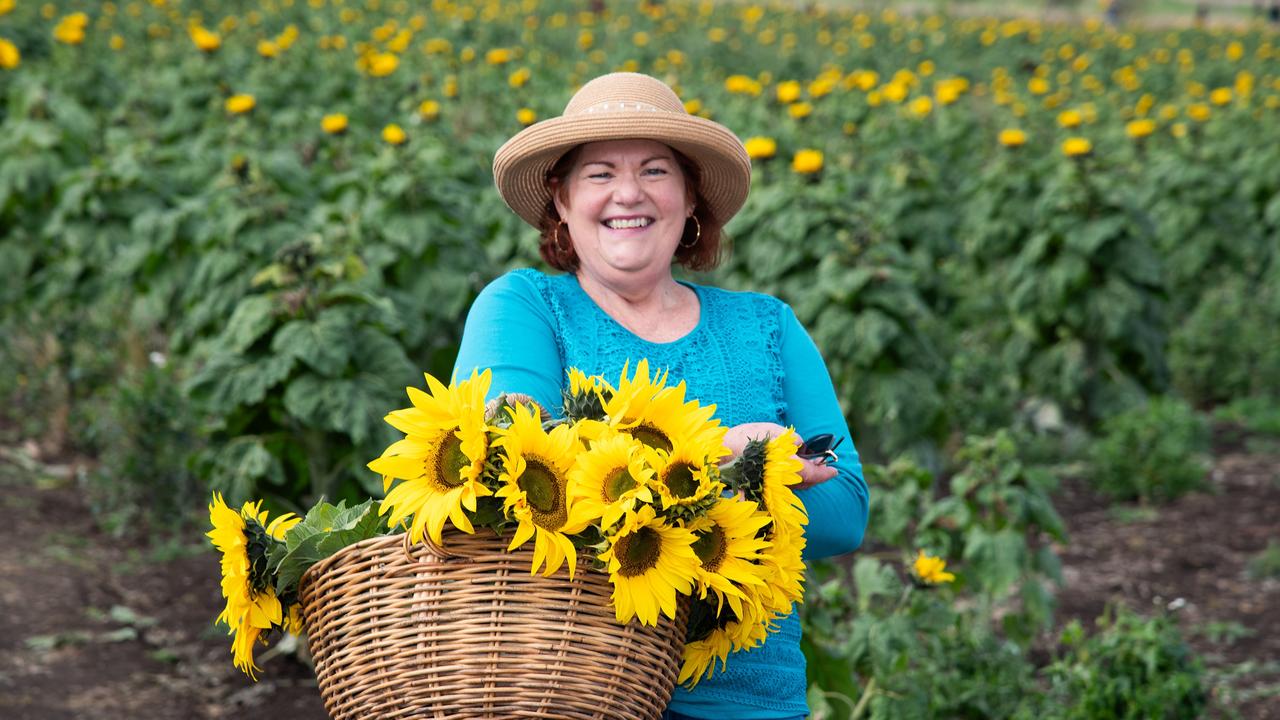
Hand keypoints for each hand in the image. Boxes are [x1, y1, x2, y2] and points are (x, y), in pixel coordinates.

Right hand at [722, 422, 837, 490]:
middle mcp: (782, 482)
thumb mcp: (768, 431)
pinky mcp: (764, 490)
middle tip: (824, 464)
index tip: (834, 470)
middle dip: (816, 474)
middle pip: (806, 482)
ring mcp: (772, 488)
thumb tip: (800, 444)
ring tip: (809, 464)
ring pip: (795, 486)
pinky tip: (790, 470)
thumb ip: (788, 438)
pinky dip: (792, 479)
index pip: (812, 473)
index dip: (824, 472)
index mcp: (786, 467)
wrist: (717, 458)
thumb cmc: (743, 441)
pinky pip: (784, 487)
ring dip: (805, 476)